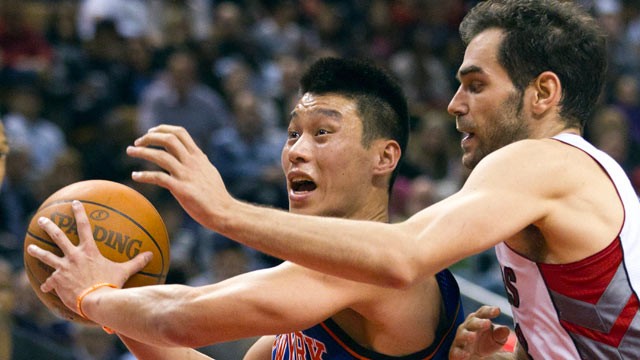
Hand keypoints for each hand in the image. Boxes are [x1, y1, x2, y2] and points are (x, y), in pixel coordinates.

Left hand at [26, 201, 151, 315]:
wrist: (95, 300)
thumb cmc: (110, 284)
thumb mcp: (124, 272)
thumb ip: (137, 262)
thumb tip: (151, 255)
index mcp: (89, 251)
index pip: (84, 226)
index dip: (79, 213)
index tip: (74, 203)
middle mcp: (73, 256)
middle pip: (58, 237)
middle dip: (50, 226)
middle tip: (43, 220)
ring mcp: (63, 268)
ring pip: (46, 256)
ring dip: (38, 251)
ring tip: (30, 247)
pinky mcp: (56, 282)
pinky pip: (50, 282)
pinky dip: (49, 284)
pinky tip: (45, 288)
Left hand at [126, 125, 234, 229]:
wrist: (223, 211)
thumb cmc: (216, 194)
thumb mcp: (210, 171)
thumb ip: (201, 161)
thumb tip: (199, 154)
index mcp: (198, 156)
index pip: (180, 133)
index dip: (163, 129)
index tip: (150, 132)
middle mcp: (192, 162)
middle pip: (168, 139)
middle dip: (150, 137)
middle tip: (137, 142)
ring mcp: (186, 175)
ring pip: (160, 156)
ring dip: (142, 152)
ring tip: (130, 152)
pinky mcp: (181, 189)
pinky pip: (158, 178)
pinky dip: (144, 176)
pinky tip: (135, 176)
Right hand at [449, 305, 511, 359]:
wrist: (476, 357)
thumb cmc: (487, 342)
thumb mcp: (497, 339)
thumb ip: (501, 333)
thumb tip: (506, 330)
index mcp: (478, 320)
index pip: (483, 312)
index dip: (489, 311)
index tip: (497, 310)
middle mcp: (468, 327)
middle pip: (472, 322)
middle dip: (479, 322)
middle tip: (488, 323)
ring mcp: (461, 339)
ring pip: (462, 335)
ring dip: (467, 335)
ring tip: (473, 337)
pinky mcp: (456, 351)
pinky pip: (456, 351)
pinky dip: (460, 353)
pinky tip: (466, 354)